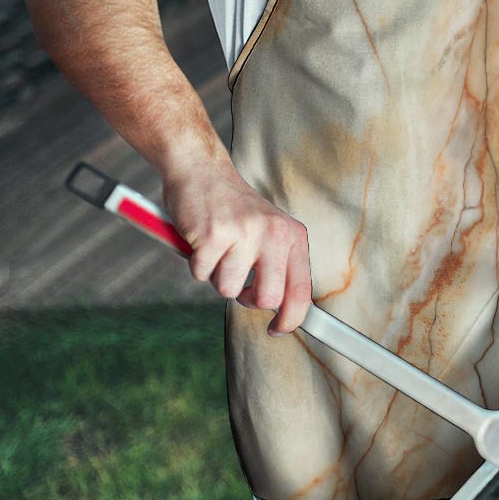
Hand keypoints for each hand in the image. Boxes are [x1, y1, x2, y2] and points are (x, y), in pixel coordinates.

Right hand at [162, 160, 311, 335]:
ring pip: (228, 289)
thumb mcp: (269, 231)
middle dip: (247, 299)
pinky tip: (201, 240)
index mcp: (293, 235)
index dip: (291, 319)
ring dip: (217, 276)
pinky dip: (196, 264)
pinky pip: (201, 274)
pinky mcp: (213, 235)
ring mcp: (244, 233)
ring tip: (218, 250)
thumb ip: (279, 266)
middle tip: (238, 281)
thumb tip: (284, 312)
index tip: (278, 329)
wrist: (202, 170)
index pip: (301, 290)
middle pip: (267, 298)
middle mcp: (274, 233)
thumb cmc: (234, 209)